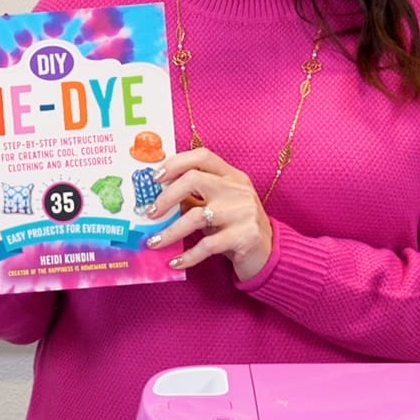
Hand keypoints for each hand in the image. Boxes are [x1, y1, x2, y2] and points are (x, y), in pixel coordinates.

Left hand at [141, 148, 272, 281]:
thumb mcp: (219, 207)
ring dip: (169, 232)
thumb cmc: (236, 228)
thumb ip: (195, 198)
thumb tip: (157, 199)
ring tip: (153, 243)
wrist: (269, 254)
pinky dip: (187, 256)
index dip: (176, 163)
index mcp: (232, 176)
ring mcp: (243, 212)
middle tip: (149, 213)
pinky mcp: (245, 237)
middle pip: (195, 180)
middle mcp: (238, 190)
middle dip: (166, 197)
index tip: (155, 178)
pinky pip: (207, 245)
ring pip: (196, 216)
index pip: (202, 157)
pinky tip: (174, 262)